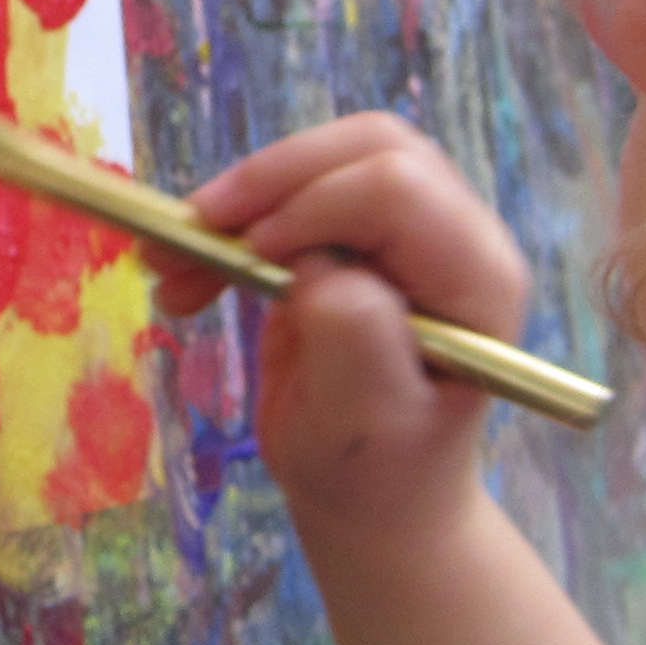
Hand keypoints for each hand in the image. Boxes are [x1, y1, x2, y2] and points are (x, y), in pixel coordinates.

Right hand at [151, 114, 534, 549]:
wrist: (373, 496)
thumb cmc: (377, 471)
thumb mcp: (366, 425)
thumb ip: (356, 341)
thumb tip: (318, 265)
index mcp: (477, 278)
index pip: (400, 189)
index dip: (316, 206)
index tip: (249, 258)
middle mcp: (456, 236)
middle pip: (367, 147)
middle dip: (271, 180)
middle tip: (194, 230)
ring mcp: (409, 230)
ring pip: (324, 159)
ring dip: (239, 199)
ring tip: (169, 260)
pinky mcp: (358, 234)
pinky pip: (293, 193)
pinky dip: (230, 225)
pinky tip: (185, 278)